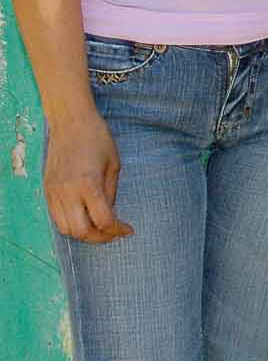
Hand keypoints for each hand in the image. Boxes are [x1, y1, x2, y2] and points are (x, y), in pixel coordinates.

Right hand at [45, 113, 133, 242]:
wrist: (70, 122)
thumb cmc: (97, 139)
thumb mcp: (114, 165)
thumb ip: (110, 192)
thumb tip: (110, 215)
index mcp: (89, 184)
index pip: (103, 220)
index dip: (117, 230)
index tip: (128, 229)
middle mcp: (67, 192)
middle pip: (81, 231)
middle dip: (100, 237)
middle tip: (114, 232)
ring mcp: (54, 192)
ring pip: (65, 229)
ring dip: (84, 233)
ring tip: (100, 227)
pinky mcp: (47, 191)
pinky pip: (56, 218)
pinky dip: (71, 223)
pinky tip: (84, 217)